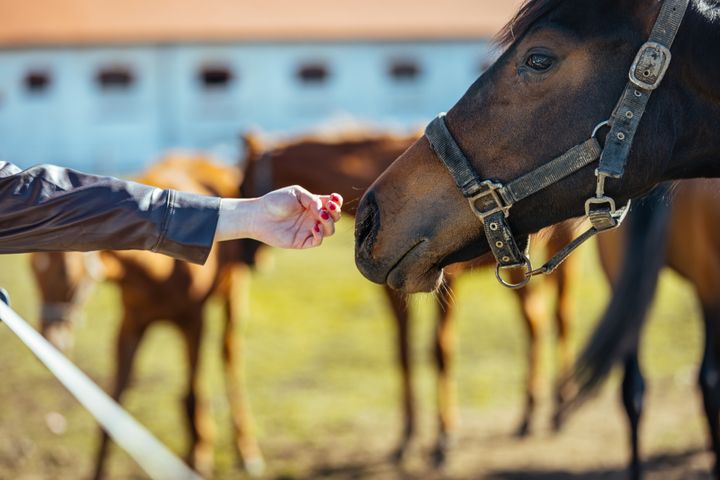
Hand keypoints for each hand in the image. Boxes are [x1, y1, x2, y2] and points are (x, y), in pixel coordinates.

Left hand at [215, 186, 342, 248]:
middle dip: (336, 212)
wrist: (258, 215)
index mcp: (313, 205)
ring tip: (321, 216)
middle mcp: (313, 218)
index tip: (334, 198)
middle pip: (334, 218)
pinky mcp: (302, 241)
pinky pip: (317, 241)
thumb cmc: (275, 201)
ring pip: (330, 230)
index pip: (332, 204)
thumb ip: (312, 199)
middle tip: (329, 206)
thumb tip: (323, 209)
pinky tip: (314, 227)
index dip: (337, 202)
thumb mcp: (296, 193)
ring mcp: (308, 230)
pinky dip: (320, 234)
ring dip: (329, 223)